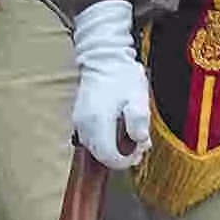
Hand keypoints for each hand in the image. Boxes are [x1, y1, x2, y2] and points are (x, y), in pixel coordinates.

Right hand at [66, 0, 152, 171]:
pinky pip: (90, 138)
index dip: (125, 161)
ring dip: (112, 149)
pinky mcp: (79, 117)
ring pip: (94, 148)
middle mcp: (85, 124)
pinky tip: (116, 130)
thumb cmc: (122, 76)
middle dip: (120, 156)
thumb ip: (139, 121)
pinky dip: (103, 140)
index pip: (109, 157)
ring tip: (129, 137)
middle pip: (100, 156)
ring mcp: (80, 121)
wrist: (104, 58)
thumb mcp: (138, 97)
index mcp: (99, 121)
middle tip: (137, 146)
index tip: (138, 152)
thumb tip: (140, 141)